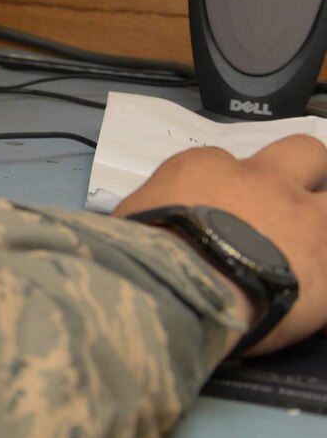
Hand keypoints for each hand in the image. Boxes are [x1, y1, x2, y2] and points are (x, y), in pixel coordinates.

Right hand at [116, 134, 326, 354]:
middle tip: (291, 199)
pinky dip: (324, 270)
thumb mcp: (130, 217)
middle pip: (305, 151)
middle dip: (305, 167)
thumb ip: (154, 211)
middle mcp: (264, 183)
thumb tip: (152, 222)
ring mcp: (304, 220)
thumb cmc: (143, 249)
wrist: (182, 286)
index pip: (224, 161)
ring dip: (319, 215)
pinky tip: (312, 283)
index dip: (226, 185)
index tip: (218, 208)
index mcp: (207, 169)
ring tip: (305, 241)